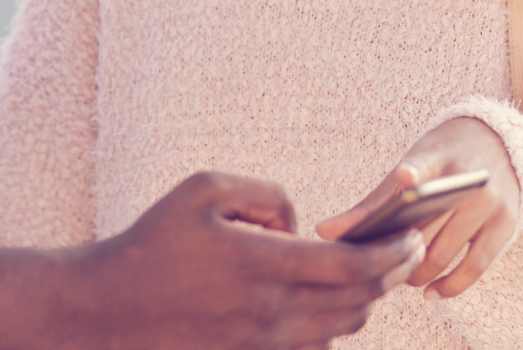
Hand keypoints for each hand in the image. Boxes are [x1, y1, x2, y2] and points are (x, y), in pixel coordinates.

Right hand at [74, 171, 426, 349]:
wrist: (111, 308)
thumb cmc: (155, 238)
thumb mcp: (204, 189)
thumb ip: (263, 194)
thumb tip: (297, 222)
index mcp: (263, 265)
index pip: (351, 266)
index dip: (390, 254)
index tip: (412, 238)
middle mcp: (271, 312)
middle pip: (355, 302)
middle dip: (389, 276)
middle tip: (405, 252)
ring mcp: (262, 342)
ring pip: (339, 330)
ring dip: (363, 300)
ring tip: (371, 272)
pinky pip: (311, 347)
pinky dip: (332, 325)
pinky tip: (328, 301)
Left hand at [315, 118, 518, 300]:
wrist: (496, 141)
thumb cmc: (440, 158)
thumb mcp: (409, 166)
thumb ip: (371, 202)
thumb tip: (322, 233)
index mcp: (436, 155)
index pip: (422, 162)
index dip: (414, 171)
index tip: (406, 177)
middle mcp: (466, 177)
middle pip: (425, 224)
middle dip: (398, 252)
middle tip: (378, 267)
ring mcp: (489, 202)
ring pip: (446, 250)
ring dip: (419, 272)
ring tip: (402, 278)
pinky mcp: (505, 224)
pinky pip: (476, 266)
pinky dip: (451, 284)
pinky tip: (431, 292)